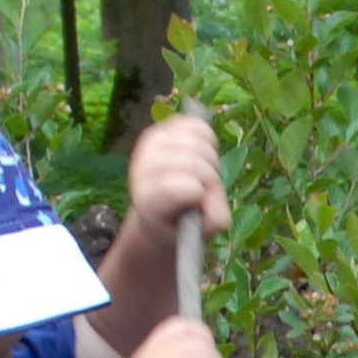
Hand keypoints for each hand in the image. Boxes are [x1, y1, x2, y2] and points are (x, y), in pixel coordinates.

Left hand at [124, 113, 229, 241]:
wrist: (159, 207)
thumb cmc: (181, 221)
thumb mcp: (198, 232)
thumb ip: (212, 219)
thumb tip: (214, 199)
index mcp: (149, 201)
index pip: (177, 186)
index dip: (199, 192)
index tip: (200, 200)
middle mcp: (143, 170)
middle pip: (193, 162)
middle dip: (210, 176)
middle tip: (206, 188)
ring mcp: (150, 147)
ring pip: (195, 141)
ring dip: (210, 157)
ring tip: (204, 171)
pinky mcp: (161, 129)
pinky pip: (194, 125)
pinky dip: (206, 137)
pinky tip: (201, 152)